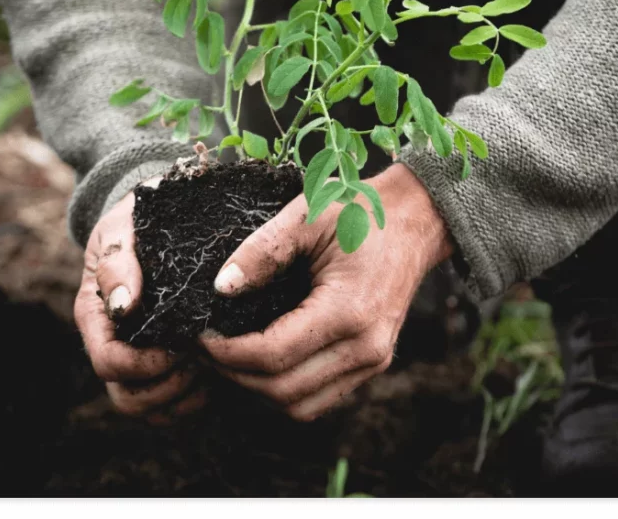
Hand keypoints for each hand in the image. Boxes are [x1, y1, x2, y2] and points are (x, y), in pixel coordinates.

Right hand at [75, 180, 206, 423]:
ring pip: (150, 409)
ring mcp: (138, 360)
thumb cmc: (137, 223)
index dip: (142, 364)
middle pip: (127, 397)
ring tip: (210, 366)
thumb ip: (118, 261)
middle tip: (199, 357)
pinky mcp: (165, 367)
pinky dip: (196, 399)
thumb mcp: (122, 228)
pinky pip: (174, 407)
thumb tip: (123, 305)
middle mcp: (113, 346)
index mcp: (96, 317)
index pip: (109, 363)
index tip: (177, 343)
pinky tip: (218, 373)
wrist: (159, 221)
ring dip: (182, 396)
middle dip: (165, 386)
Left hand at [200, 163, 454, 420]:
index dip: (227, 353)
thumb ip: (262, 252)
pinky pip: (320, 397)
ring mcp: (374, 360)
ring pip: (301, 405)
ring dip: (259, 389)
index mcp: (350, 312)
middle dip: (236, 375)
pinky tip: (264, 358)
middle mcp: (366, 348)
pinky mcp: (373, 362)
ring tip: (231, 357)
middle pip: (283, 391)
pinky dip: (286, 389)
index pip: (273, 355)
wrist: (416, 219)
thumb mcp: (307, 217)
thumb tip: (220, 289)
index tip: (200, 336)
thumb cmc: (362, 212)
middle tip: (207, 347)